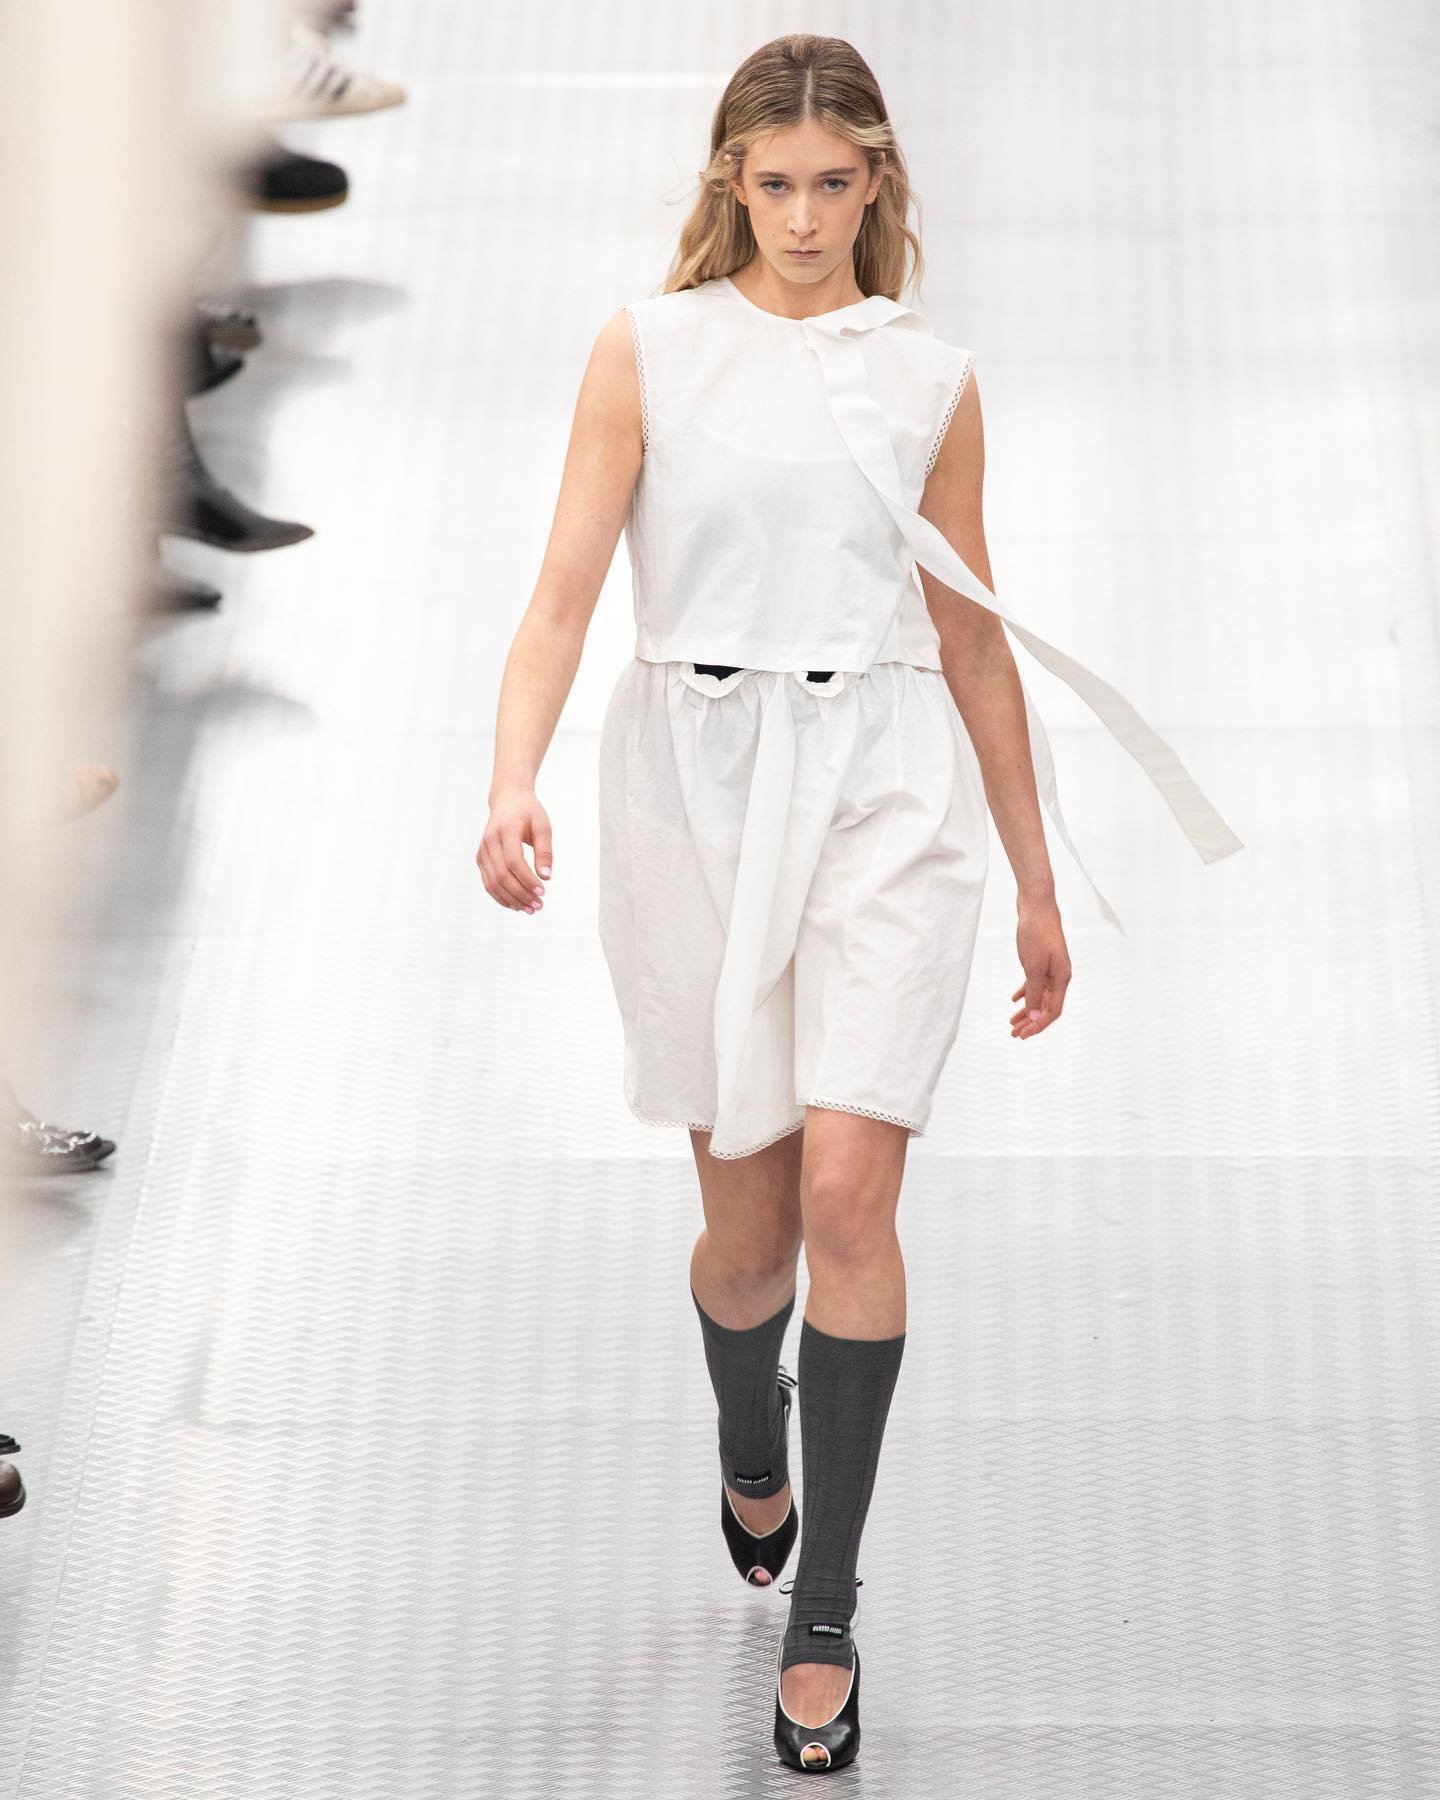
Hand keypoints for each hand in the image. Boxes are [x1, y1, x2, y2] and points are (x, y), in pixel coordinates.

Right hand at [476, 787, 551, 914]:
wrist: (507, 799)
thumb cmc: (528, 812)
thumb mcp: (543, 826)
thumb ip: (545, 850)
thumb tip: (547, 876)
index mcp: (506, 830)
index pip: (514, 861)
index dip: (527, 879)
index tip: (543, 891)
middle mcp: (490, 841)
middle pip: (502, 875)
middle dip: (521, 894)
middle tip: (539, 906)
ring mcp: (482, 851)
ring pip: (493, 882)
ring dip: (511, 899)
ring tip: (530, 909)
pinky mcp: (480, 858)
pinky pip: (488, 882)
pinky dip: (501, 896)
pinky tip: (516, 905)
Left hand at [1010, 897, 1070, 1037]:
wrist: (1037, 905)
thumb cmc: (1036, 934)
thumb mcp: (1033, 967)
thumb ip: (1034, 993)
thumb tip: (1034, 1018)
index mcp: (1062, 979)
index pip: (1052, 1011)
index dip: (1038, 1025)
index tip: (1022, 1036)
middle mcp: (1060, 976)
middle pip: (1046, 1006)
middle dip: (1030, 1021)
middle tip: (1014, 1034)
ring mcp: (1051, 967)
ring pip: (1039, 996)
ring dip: (1027, 1010)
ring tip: (1012, 1022)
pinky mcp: (1042, 959)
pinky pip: (1035, 983)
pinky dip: (1025, 993)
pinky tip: (1014, 999)